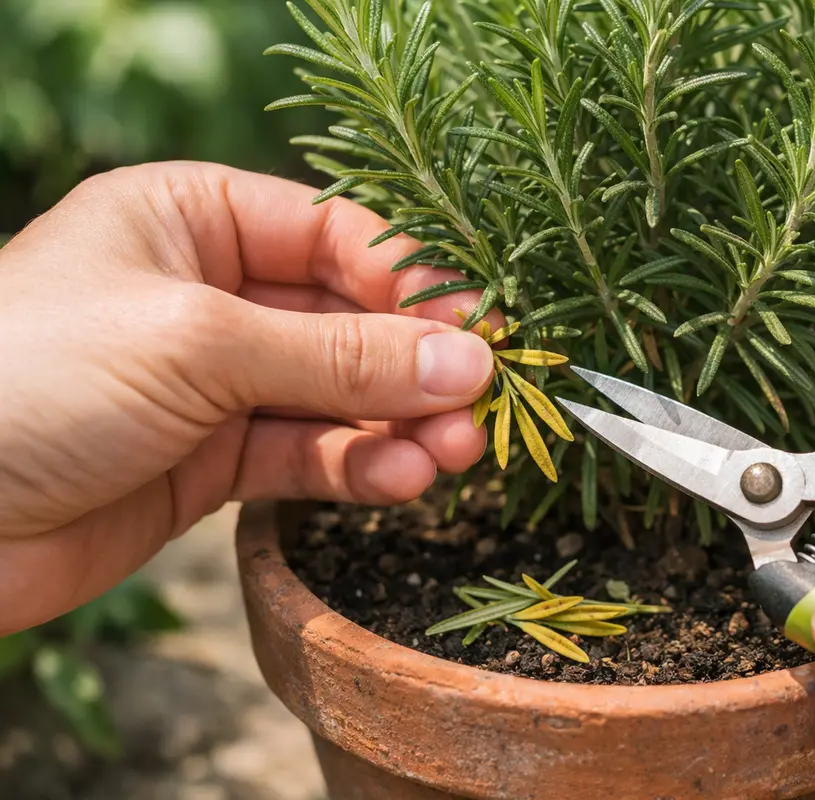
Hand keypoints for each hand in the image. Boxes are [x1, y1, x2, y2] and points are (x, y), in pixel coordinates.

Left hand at [0, 161, 503, 635]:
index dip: (411, 284)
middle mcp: (210, 292)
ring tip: (453, 453)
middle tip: (479, 406)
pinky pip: (306, 454)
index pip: (337, 236)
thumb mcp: (198, 342)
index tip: (476, 332)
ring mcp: (214, 381)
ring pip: (336, 395)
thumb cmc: (30, 377)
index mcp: (192, 217)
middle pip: (347, 320)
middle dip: (413, 365)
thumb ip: (338, 356)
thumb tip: (466, 361)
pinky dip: (357, 467)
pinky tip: (401, 479)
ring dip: (399, 424)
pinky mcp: (211, 460)